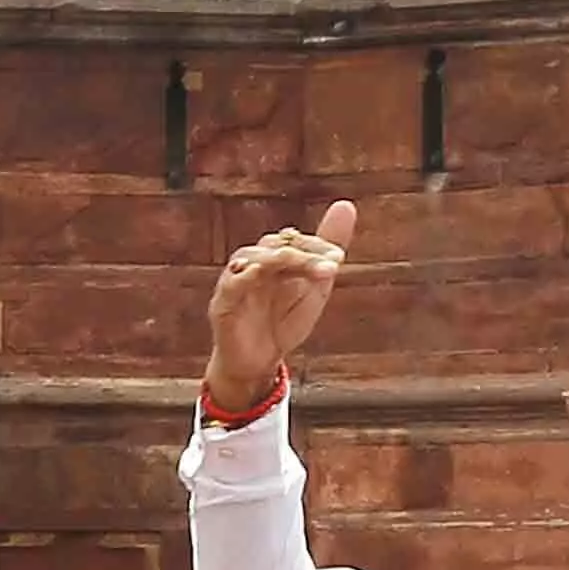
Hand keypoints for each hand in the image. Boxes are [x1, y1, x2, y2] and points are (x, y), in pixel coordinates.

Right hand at [204, 197, 360, 410]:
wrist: (259, 364)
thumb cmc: (283, 323)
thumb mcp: (315, 288)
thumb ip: (326, 251)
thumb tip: (346, 205)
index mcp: (276, 259)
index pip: (294, 240)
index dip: (317, 245)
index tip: (339, 258)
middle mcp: (254, 264)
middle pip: (275, 246)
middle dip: (304, 253)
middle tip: (331, 264)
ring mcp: (236, 282)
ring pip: (252, 258)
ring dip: (279, 258)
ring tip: (303, 263)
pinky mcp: (222, 304)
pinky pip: (231, 284)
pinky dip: (244, 275)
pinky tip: (262, 273)